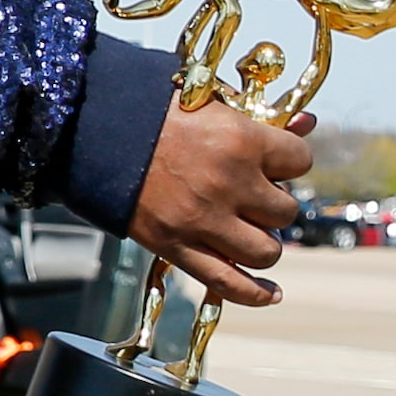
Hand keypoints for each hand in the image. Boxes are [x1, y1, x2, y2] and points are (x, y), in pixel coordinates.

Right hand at [127, 102, 313, 306]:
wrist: (85, 130)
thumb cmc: (146, 109)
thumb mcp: (207, 101)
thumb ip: (258, 116)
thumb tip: (310, 123)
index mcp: (239, 140)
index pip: (299, 162)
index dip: (287, 161)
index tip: (271, 160)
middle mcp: (228, 184)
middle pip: (285, 211)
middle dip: (271, 203)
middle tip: (250, 194)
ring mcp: (203, 220)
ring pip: (266, 251)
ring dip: (262, 242)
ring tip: (244, 229)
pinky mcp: (176, 246)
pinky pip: (228, 282)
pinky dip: (254, 294)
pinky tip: (270, 294)